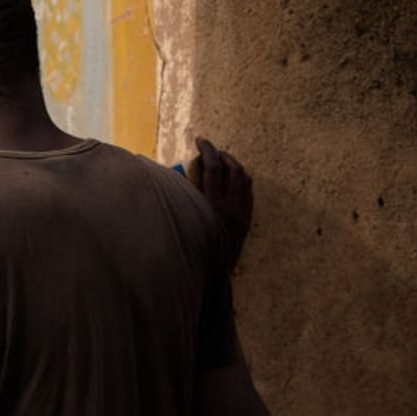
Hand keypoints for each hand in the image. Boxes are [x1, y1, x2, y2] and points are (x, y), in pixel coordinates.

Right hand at [189, 138, 252, 265]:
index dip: (207, 150)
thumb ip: (178, 198)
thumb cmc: (190, 247)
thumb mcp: (182, 221)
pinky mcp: (247, 221)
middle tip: (211, 151)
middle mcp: (231, 207)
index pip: (213, 168)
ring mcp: (242, 214)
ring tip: (222, 162)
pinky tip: (232, 180)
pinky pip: (249, 193)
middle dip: (222, 155)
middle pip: (233, 169)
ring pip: (244, 179)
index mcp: (212, 205)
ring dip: (233, 166)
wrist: (211, 275)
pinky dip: (241, 181)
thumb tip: (167, 176)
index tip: (201, 140)